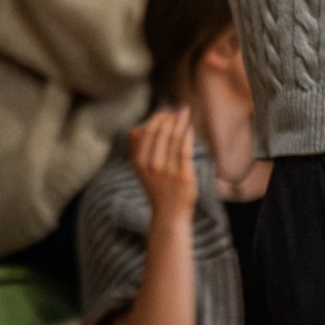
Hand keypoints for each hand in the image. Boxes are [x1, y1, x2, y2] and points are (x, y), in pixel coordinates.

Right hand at [130, 108, 199, 223]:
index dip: (157, 118)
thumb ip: (136, 149)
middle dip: (171, 117)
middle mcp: (152, 166)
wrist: (169, 215)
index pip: (148, 132)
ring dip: (181, 122)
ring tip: (185, 112)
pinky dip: (188, 134)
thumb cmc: (157, 189)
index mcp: (139, 162)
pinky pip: (186, 149)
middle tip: (178, 109)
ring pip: (175, 138)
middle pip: (162, 133)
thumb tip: (134, 128)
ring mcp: (168, 171)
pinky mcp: (184, 176)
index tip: (165, 110)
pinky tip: (190, 127)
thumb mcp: (141, 171)